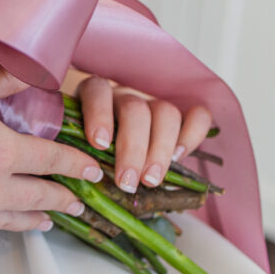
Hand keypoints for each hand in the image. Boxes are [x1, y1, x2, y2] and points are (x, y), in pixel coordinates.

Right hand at [0, 64, 104, 236]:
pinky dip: (3, 225)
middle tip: (80, 201)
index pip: (52, 161)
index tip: (92, 171)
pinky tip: (4, 223)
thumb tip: (27, 68)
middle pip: (40, 196)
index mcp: (1, 152)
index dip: (76, 165)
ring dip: (38, 218)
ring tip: (51, 220)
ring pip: (15, 219)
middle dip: (64, 197)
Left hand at [77, 76, 212, 193]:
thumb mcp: (77, 148)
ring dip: (160, 149)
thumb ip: (77, 154)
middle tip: (127, 182)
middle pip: (135, 110)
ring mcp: (154, 104)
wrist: (110, 149)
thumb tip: (80, 175)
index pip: (98, 92)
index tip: (99, 144)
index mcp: (95, 96)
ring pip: (165, 112)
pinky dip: (193, 134)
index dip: (99, 115)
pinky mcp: (180, 115)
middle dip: (133, 148)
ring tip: (150, 180)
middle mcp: (126, 96)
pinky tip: (179, 157)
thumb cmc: (87, 152)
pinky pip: (198, 115)